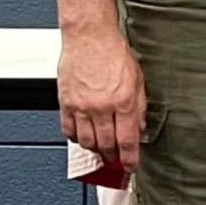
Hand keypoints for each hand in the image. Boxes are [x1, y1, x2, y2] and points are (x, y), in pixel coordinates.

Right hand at [58, 26, 146, 170]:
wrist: (89, 37)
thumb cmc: (113, 53)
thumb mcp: (138, 79)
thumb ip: (139, 106)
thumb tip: (140, 127)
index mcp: (123, 101)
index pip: (127, 140)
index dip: (129, 159)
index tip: (131, 167)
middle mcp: (102, 106)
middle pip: (106, 145)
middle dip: (112, 158)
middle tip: (116, 161)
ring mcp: (81, 106)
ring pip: (86, 142)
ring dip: (95, 150)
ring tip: (101, 150)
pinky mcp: (65, 103)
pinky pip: (68, 130)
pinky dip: (75, 138)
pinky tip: (83, 136)